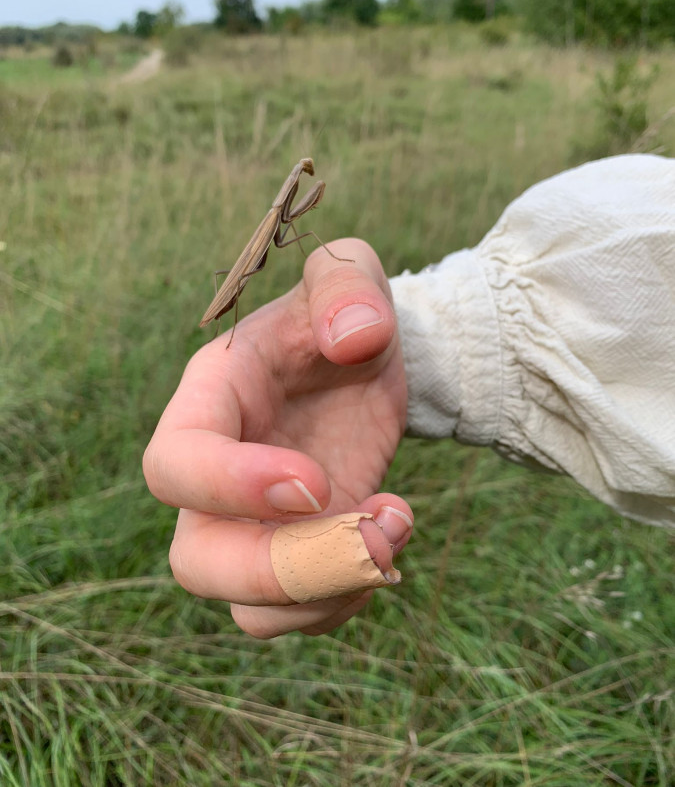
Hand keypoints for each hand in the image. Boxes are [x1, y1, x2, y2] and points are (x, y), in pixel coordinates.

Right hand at [143, 239, 412, 636]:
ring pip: (248, 608)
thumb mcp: (350, 276)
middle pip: (198, 560)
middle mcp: (217, 473)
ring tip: (395, 530)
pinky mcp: (294, 551)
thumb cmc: (346, 314)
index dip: (229, 485)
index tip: (316, 481)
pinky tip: (392, 534)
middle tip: (371, 536)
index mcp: (212, 399)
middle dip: (283, 570)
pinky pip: (297, 613)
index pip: (175, 462)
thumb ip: (347, 286)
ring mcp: (252, 522)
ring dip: (329, 591)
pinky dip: (349, 597)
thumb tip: (355, 337)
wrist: (371, 360)